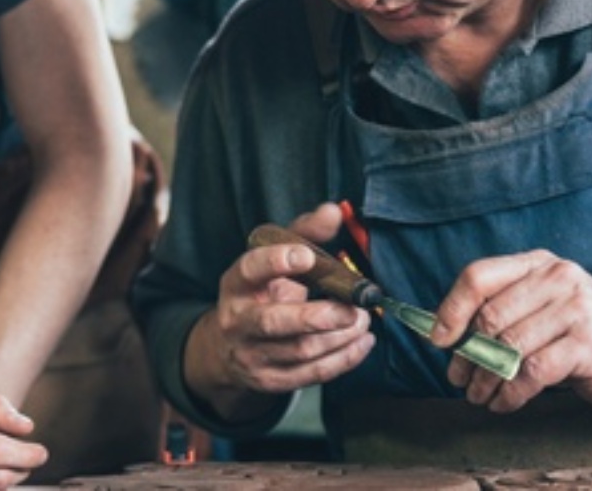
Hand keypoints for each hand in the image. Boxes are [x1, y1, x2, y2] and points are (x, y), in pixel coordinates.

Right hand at [206, 204, 374, 397]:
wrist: (228, 347)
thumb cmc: (260, 294)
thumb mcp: (272, 260)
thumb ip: (302, 233)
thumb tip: (333, 211)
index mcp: (236, 284)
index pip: (250, 270)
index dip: (276, 262)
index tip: (307, 255)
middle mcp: (238, 320)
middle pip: (274, 322)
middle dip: (316, 317)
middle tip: (352, 308)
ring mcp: (252, 353)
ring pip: (300, 351)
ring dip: (340, 337)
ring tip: (363, 320)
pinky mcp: (270, 380)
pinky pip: (311, 374)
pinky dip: (343, 359)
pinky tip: (362, 342)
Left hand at [431, 250, 591, 412]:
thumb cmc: (581, 334)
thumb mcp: (542, 307)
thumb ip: (500, 309)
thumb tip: (438, 331)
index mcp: (538, 264)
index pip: (478, 276)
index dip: (451, 309)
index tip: (438, 340)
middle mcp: (558, 278)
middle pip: (489, 316)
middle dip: (467, 354)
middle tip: (459, 379)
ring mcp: (576, 309)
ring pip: (508, 347)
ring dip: (485, 379)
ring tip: (478, 396)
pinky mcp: (587, 344)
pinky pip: (532, 372)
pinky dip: (511, 393)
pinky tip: (504, 404)